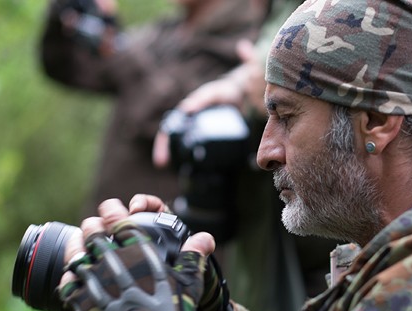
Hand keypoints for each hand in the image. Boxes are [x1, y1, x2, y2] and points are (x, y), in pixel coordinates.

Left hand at [59, 198, 215, 310]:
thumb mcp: (190, 285)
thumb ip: (194, 257)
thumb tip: (206, 238)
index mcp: (140, 257)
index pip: (120, 222)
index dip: (112, 210)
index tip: (111, 208)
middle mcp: (115, 268)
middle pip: (94, 234)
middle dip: (93, 225)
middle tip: (94, 226)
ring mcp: (96, 287)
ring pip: (77, 256)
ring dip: (77, 246)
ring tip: (80, 243)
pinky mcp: (85, 308)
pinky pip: (68, 285)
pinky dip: (70, 276)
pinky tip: (74, 275)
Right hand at [152, 39, 264, 167]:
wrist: (239, 92)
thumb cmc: (243, 84)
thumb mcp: (250, 75)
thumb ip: (250, 63)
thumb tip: (243, 45)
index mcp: (213, 93)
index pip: (204, 96)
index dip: (196, 102)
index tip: (190, 109)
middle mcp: (198, 104)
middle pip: (180, 117)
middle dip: (169, 133)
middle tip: (165, 150)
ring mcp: (194, 117)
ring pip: (174, 130)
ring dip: (164, 145)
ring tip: (160, 161)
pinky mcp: (196, 127)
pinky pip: (181, 139)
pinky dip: (172, 150)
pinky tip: (165, 163)